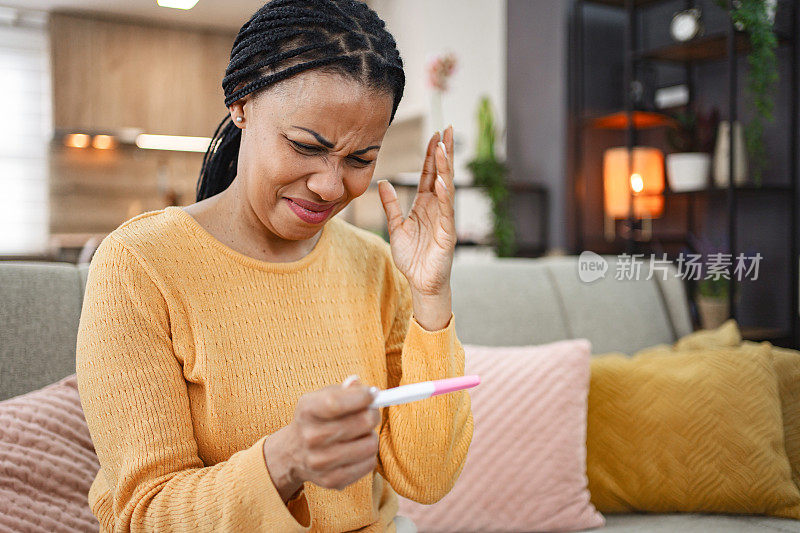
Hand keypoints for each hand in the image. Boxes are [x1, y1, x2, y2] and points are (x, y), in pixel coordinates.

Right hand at [264, 377, 380, 495]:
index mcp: (307, 411)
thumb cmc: (316, 419)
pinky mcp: (332, 480)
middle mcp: (310, 437)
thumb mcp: (321, 398)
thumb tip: (366, 389)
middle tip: (370, 413)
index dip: (361, 397)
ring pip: (370, 444)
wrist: (293, 453)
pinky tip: (356, 449)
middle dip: (372, 414)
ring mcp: (321, 462)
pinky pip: (369, 464)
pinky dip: (368, 455)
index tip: (373, 394)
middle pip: (361, 422)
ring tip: (360, 433)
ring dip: (370, 436)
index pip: (336, 402)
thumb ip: (344, 391)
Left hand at [377, 125, 455, 296]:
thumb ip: (390, 205)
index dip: (431, 155)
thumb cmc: (412, 257)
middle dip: (445, 152)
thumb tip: (383, 183)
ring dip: (445, 167)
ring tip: (444, 148)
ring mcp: (444, 218)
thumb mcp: (396, 227)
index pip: (429, 174)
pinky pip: (446, 209)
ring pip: (446, 187)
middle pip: (442, 174)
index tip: (434, 135)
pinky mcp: (447, 232)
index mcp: (425, 204)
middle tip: (448, 129)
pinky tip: (441, 180)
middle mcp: (437, 207)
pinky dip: (443, 194)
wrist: (421, 282)